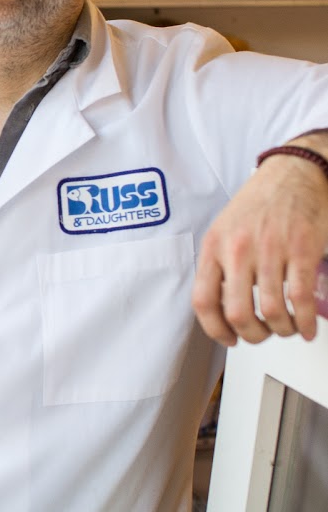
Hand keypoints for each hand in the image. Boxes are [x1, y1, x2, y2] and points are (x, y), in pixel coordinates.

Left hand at [194, 148, 327, 345]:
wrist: (294, 172)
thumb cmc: (260, 202)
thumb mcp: (224, 229)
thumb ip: (220, 265)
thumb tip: (221, 308)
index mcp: (215, 246)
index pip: (203, 301)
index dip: (215, 330)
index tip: (228, 338)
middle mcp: (239, 249)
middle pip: (238, 313)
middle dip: (252, 335)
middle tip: (261, 335)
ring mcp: (270, 250)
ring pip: (272, 311)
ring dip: (282, 330)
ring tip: (286, 328)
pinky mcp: (301, 249)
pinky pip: (301, 299)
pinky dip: (305, 322)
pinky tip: (307, 327)